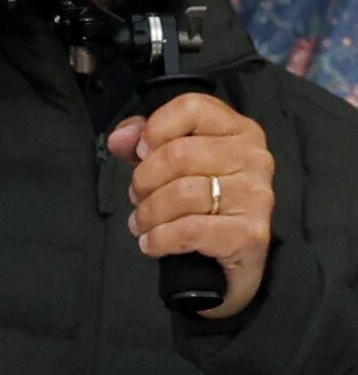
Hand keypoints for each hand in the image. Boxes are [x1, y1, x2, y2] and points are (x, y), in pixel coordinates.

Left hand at [109, 93, 274, 316]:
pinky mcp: (249, 232)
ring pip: (181, 193)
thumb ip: (147, 144)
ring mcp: (255, 195)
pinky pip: (190, 229)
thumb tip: (120, 138)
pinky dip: (160, 239)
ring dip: (148, 213)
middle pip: (178, 154)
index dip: (155, 129)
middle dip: (144, 180)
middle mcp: (253, 157)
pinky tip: (152, 244)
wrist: (234, 267)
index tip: (141, 154)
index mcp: (239, 131)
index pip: (192, 108)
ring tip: (142, 223)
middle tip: (138, 198)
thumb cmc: (206, 210)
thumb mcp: (177, 169)